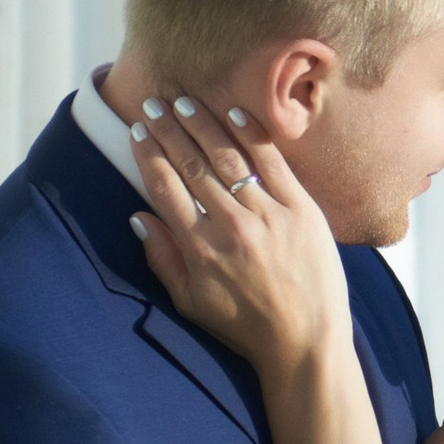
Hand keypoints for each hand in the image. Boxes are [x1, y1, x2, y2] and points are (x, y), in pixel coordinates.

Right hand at [127, 94, 351, 383]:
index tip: (137, 131)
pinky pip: (274, 163)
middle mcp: (231, 227)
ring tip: (185, 103)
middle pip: (192, 165)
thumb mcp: (191, 302)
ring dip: (203, 125)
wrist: (306, 341)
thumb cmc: (244, 325)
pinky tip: (234, 115)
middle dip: (169, 130)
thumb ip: (163, 258)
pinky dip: (252, 136)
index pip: (165, 187)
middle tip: (154, 104)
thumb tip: (139, 217)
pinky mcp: (303, 210)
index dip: (148, 154)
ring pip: (229, 158)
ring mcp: (269, 216)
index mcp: (200, 249)